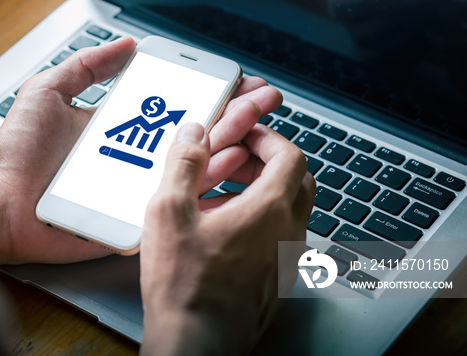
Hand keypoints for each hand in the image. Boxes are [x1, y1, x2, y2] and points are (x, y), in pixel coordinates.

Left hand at [0, 36, 286, 265]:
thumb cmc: (14, 152)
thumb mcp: (48, 92)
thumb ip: (86, 66)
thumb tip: (124, 44)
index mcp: (119, 127)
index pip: (173, 106)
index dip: (205, 91)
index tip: (233, 79)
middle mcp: (134, 156)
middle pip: (191, 132)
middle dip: (232, 112)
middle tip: (263, 97)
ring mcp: (137, 186)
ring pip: (193, 164)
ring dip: (229, 140)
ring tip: (258, 121)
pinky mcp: (135, 215)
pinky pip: (177, 199)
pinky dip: (208, 181)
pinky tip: (233, 161)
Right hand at [140, 118, 314, 353]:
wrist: (196, 342)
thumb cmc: (185, 285)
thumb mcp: (170, 211)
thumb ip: (183, 163)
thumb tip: (193, 133)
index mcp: (269, 210)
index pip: (290, 155)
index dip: (267, 138)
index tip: (243, 136)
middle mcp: (288, 234)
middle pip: (296, 180)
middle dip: (265, 163)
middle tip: (231, 162)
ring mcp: (287, 260)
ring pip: (287, 210)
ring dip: (259, 192)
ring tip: (217, 198)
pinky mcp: (278, 281)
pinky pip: (278, 237)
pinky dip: (258, 221)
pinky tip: (220, 233)